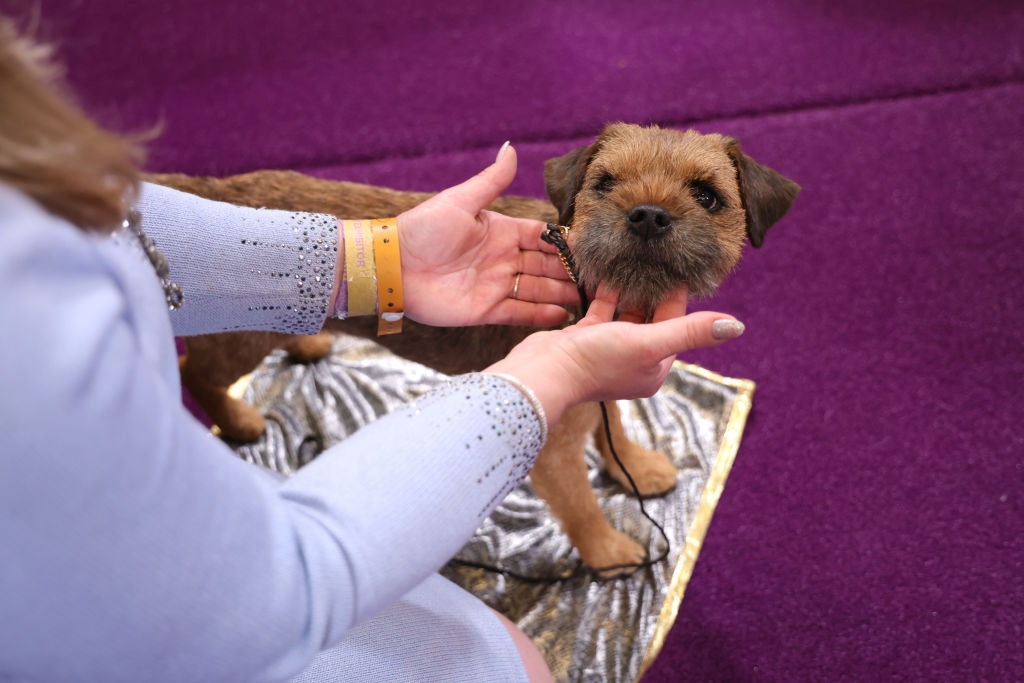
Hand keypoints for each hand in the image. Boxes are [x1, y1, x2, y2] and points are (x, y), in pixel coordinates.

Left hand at [396, 144, 577, 326]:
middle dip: (571, 272)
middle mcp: (503, 259)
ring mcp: (495, 285)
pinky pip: (519, 313)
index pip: (542, 237)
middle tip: (601, 279)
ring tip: (591, 301)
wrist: (394, 266)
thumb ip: (491, 180)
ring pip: (538, 290)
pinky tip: (563, 315)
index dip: (565, 243)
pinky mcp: (485, 310)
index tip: (592, 247)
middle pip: (546, 266)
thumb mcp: (460, 201)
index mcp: (501, 232)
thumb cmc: (423, 230)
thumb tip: (512, 148)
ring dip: (562, 294)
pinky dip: (541, 315)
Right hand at [486, 284, 744, 426]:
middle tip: (658, 258)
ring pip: (626, 314)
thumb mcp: (649, 342)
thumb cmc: (596, 361)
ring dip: (630, 290)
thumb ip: (691, 331)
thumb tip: (737, 326)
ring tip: (635, 261)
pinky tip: (608, 272)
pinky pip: (602, 311)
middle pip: (651, 319)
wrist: (544, 372)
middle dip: (654, 292)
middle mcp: (633, 361)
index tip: (681, 269)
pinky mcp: (585, 339)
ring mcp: (608, 350)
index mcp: (653, 369)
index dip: (678, 298)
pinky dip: (606, 293)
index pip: (675, 326)